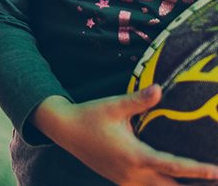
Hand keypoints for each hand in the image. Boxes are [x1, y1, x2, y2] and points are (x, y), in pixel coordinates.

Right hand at [33, 88, 217, 184]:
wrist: (63, 130)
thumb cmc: (89, 115)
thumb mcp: (113, 106)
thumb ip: (138, 100)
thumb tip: (159, 88)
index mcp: (135, 155)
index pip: (174, 166)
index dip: (199, 170)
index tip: (217, 171)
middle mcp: (133, 173)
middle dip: (196, 184)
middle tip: (216, 178)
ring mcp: (127, 180)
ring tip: (203, 182)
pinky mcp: (122, 180)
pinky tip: (175, 181)